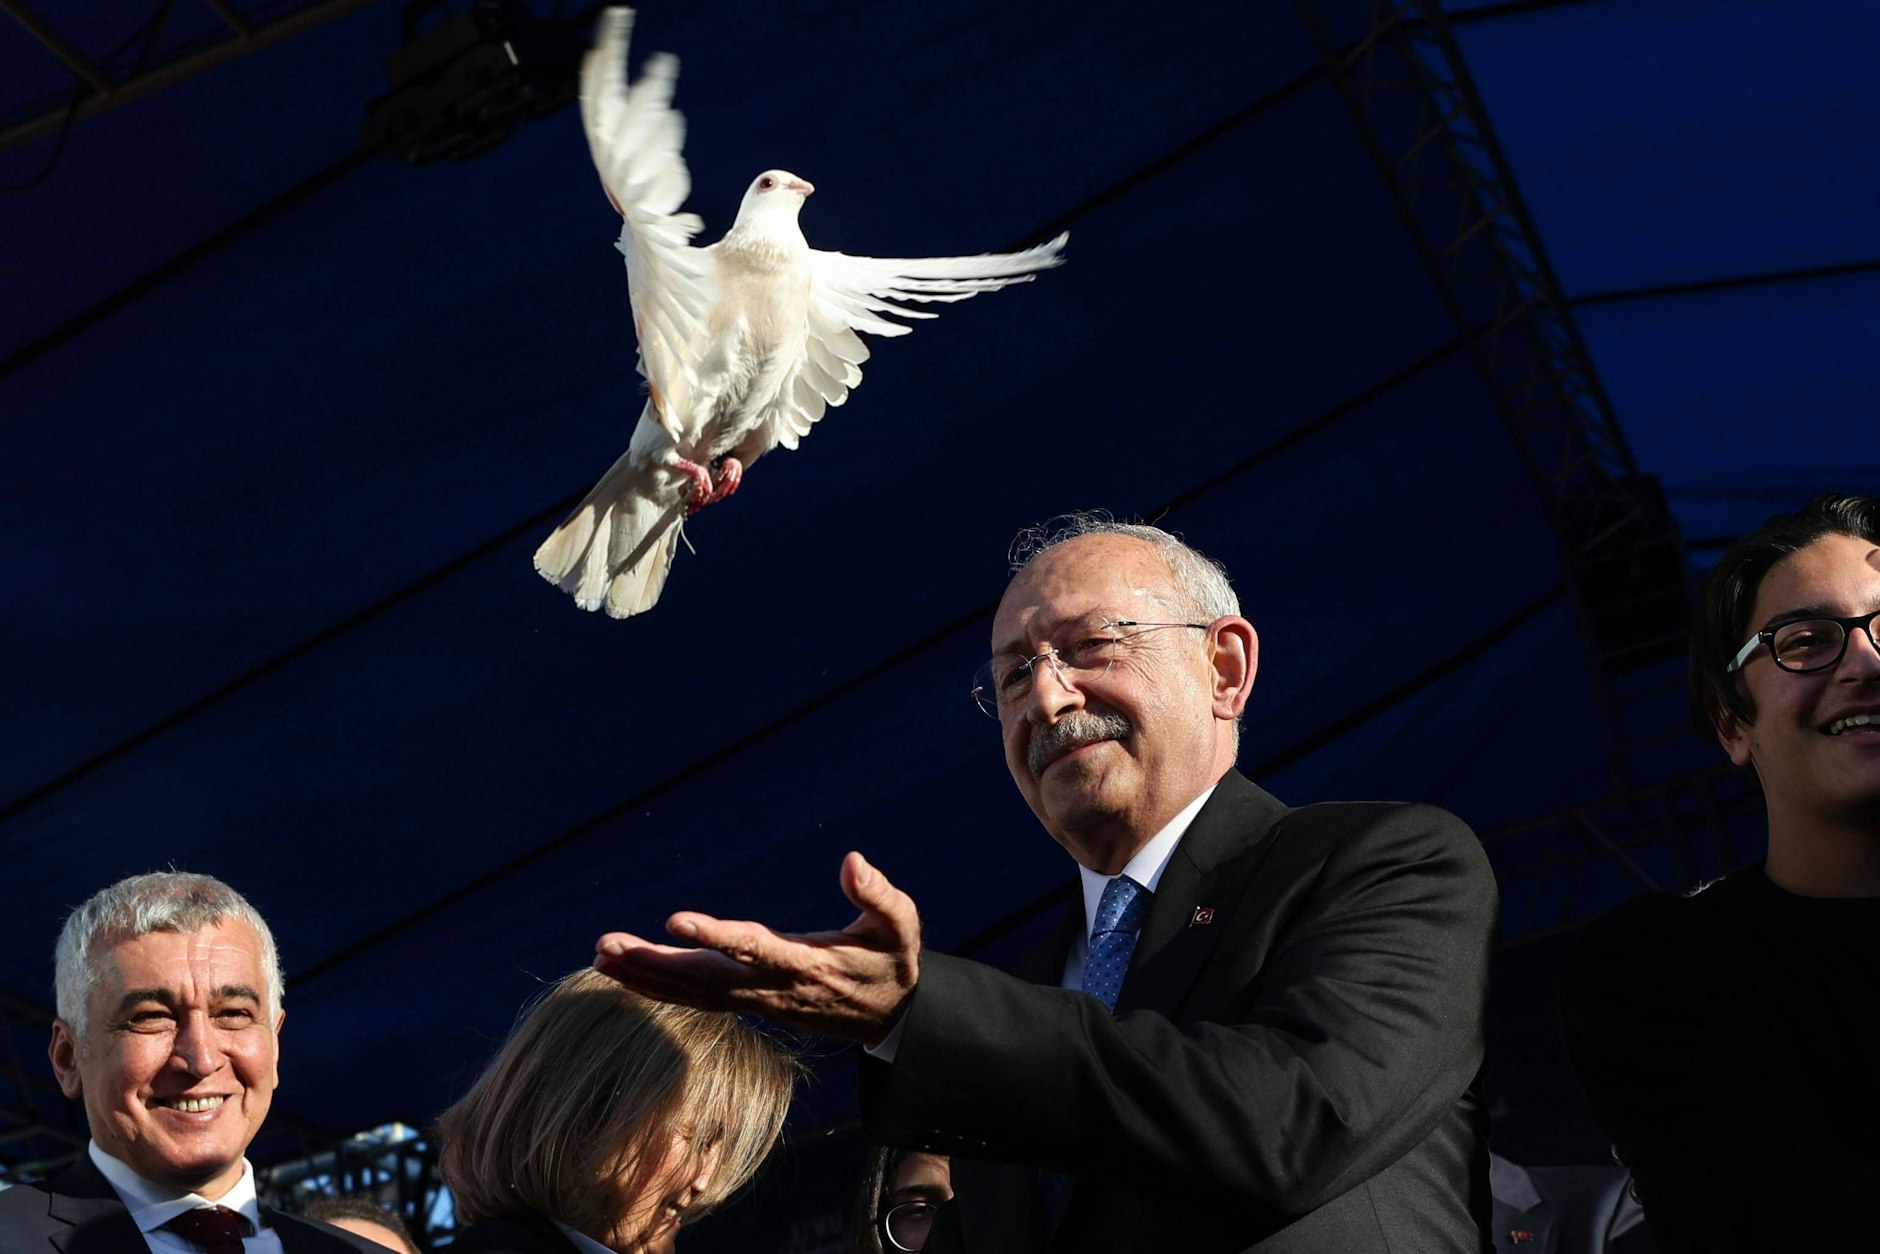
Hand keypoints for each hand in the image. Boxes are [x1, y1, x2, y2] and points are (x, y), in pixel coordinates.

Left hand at [593, 851, 920, 1044]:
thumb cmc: (894, 962)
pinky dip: (658, 988)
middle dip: (654, 963)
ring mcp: (757, 1002)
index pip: (753, 948)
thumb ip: (877, 894)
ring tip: (599, 956)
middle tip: (606, 948)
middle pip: (705, 977)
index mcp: (806, 963)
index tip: (674, 920)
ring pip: (692, 992)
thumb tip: (852, 861)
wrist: (891, 1018)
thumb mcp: (901, 925)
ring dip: (645, 976)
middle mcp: (773, 988)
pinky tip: (625, 975)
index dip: (715, 935)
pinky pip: (695, 999)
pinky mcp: (748, 1004)